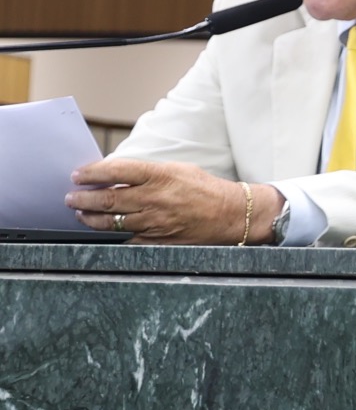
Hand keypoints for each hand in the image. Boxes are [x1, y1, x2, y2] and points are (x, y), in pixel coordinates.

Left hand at [68, 159, 276, 244]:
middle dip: (83, 198)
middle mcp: (155, 198)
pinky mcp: (158, 239)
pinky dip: (110, 235)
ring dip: (91, 217)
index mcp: (160, 175)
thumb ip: (147, 173)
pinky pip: (126, 238)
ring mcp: (155, 221)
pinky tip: (102, 230)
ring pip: (111, 221)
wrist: (232, 213)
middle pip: (108, 198)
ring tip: (80, 213)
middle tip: (70, 197)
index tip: (77, 175)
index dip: (91, 173)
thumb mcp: (178, 169)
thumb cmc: (205, 188)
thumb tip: (116, 176)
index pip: (116, 171)